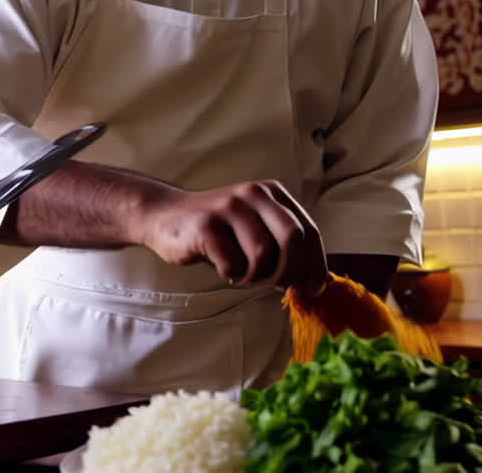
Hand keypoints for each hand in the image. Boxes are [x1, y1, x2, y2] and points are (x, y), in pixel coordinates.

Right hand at [134, 180, 327, 290]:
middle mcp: (253, 194)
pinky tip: (225, 270)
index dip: (316, 265)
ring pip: (263, 254)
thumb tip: (316, 281)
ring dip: (257, 277)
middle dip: (291, 272)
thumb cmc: (218, 231)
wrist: (165, 216)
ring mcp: (229, 207)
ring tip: (244, 276)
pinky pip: (233, 263)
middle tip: (280, 287)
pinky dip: (232, 275)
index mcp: (272, 193)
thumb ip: (283, 246)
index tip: (312, 289)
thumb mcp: (255, 228)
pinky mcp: (206, 225)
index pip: (309, 231)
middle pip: (293, 238)